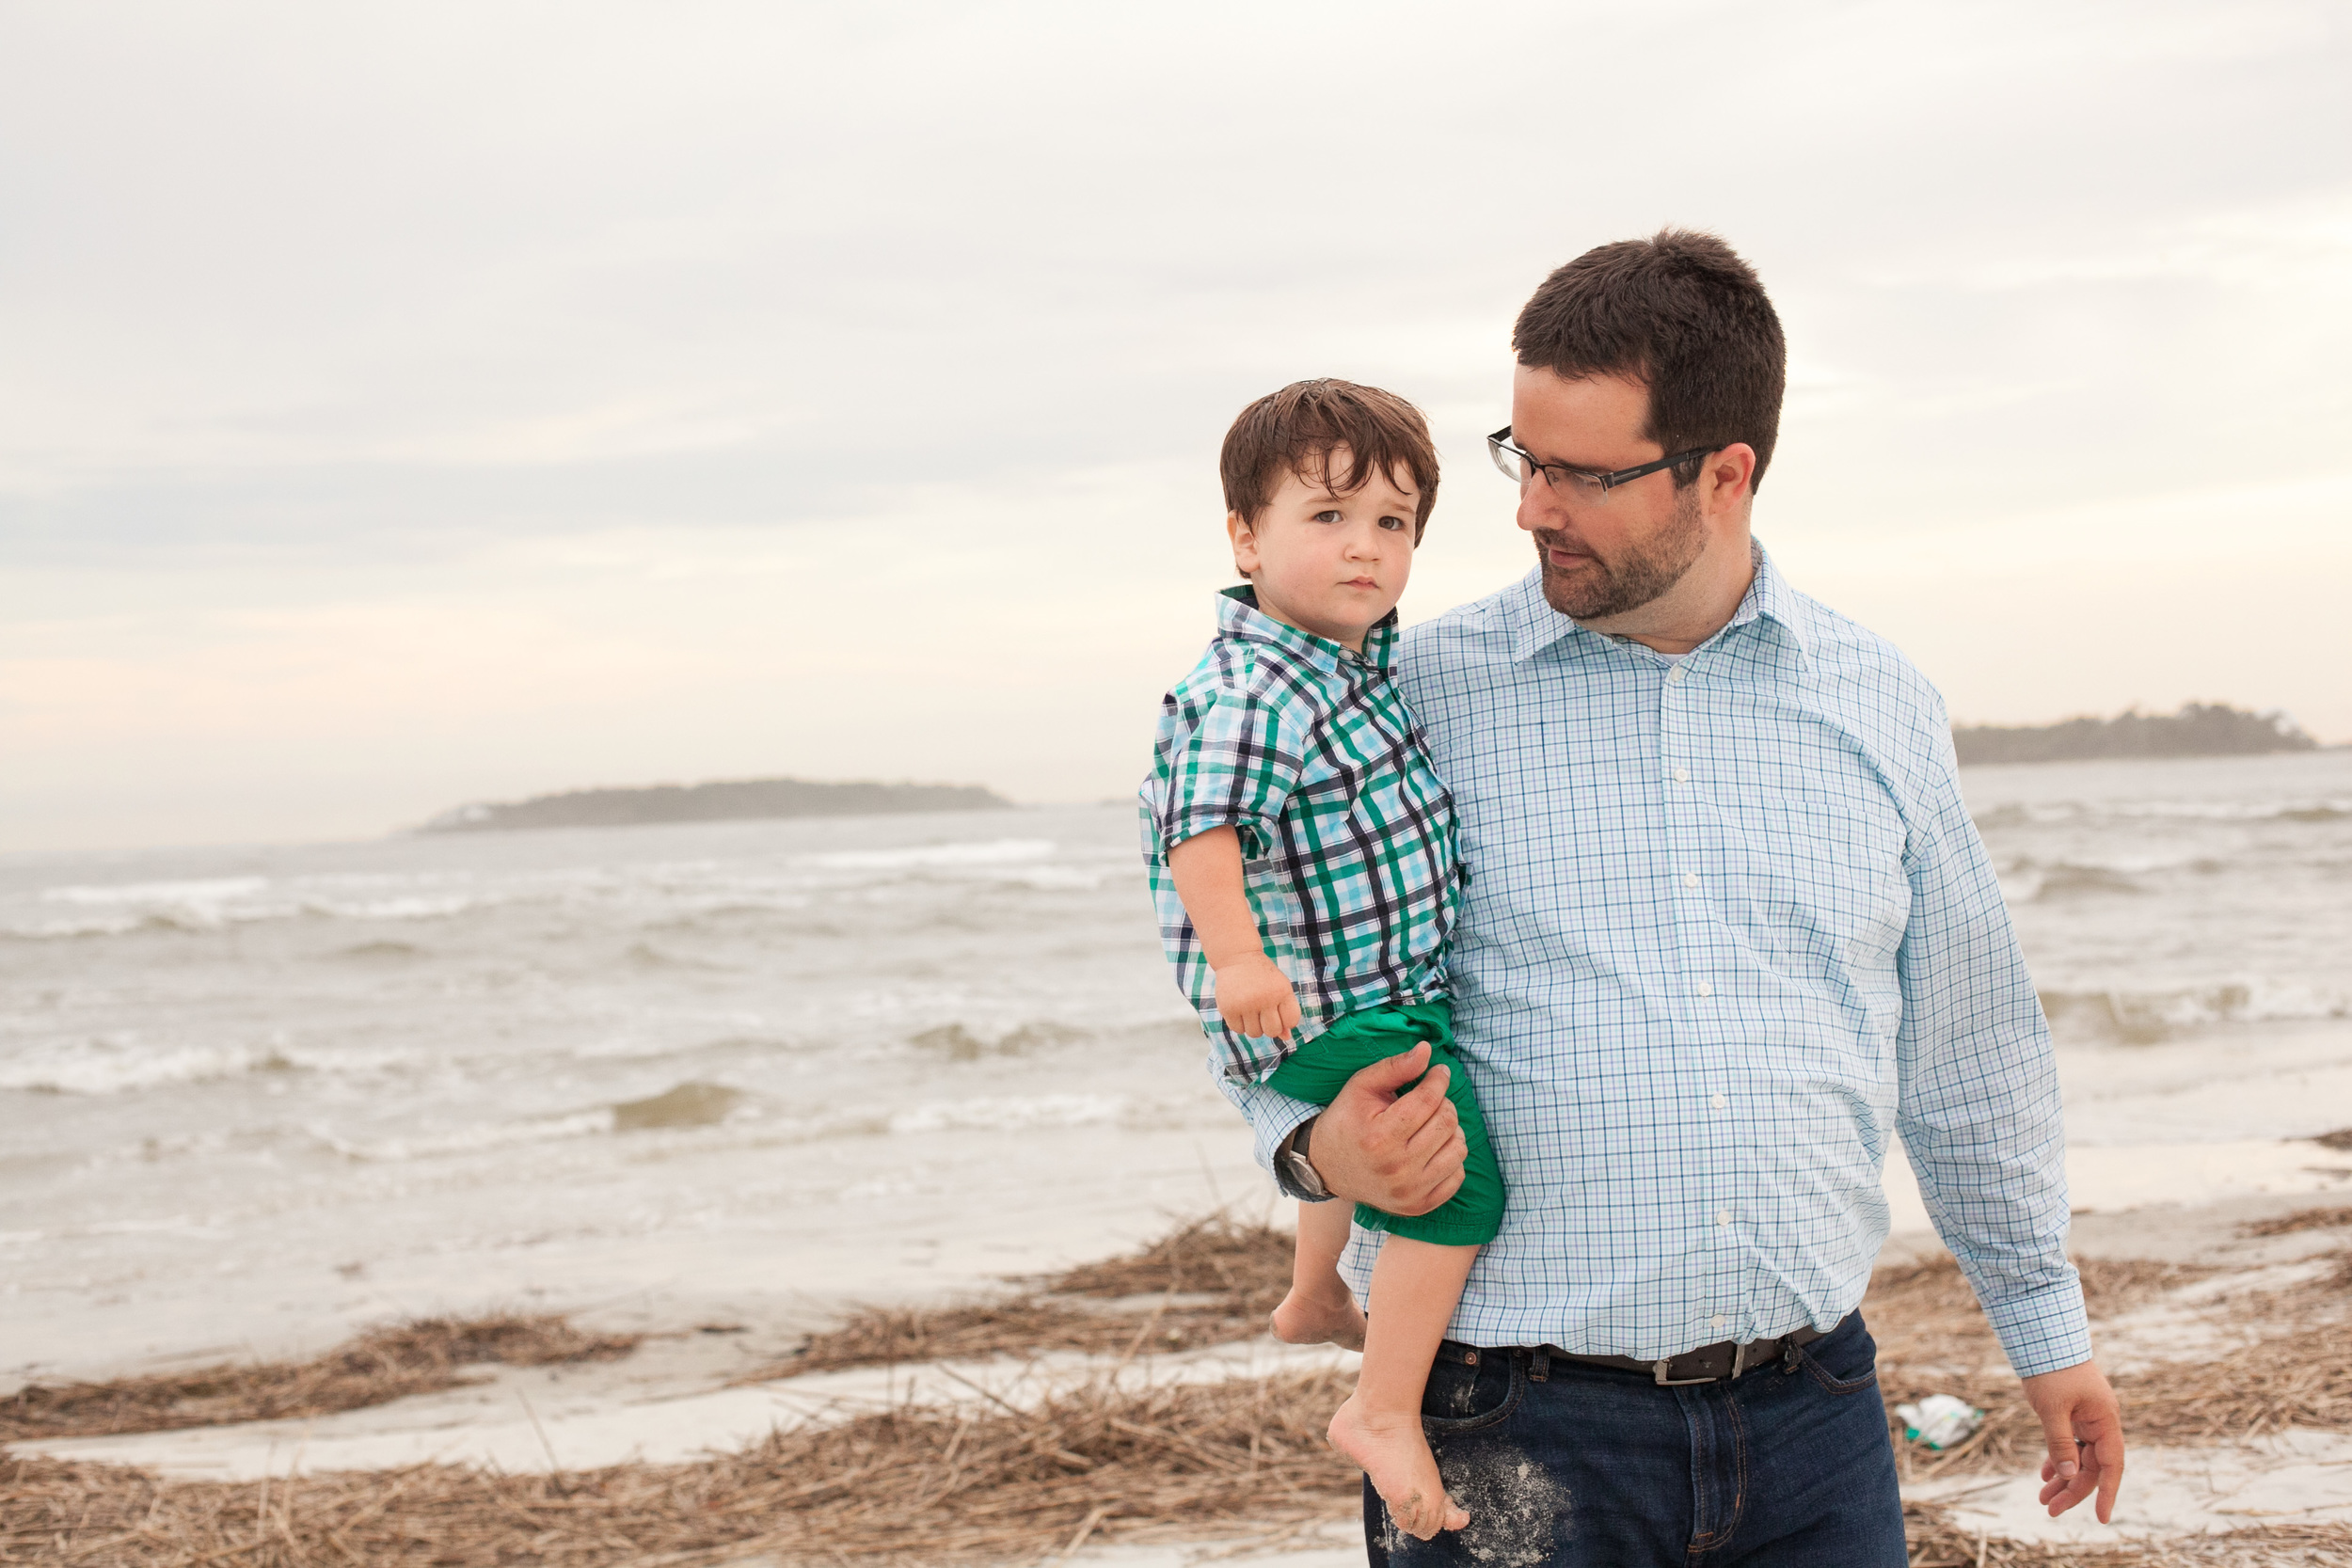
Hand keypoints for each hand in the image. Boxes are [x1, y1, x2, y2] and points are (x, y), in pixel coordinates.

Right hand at [1214, 955, 1299, 1041]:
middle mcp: (1264, 998)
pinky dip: (1240, 1024)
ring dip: (1253, 1026)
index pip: (1291, 1021)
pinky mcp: (1228, 1008)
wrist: (1237, 957)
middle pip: (1272, 1031)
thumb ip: (1285, 1013)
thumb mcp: (1279, 989)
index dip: (1286, 1020)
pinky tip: (1240, 1010)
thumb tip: (1286, 1038)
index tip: (1279, 1010)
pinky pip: (1238, 1030)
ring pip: (1254, 1033)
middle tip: (1263, 1013)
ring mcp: (1245, 1004)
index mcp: (1282, 991)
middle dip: (1269, 1026)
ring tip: (1250, 1010)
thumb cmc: (1263, 977)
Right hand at [1306, 1042, 1465, 1216]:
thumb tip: (1428, 1050)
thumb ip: (1394, 1067)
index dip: (1439, 1079)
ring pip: (1458, 1149)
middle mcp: (1396, 1168)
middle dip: (1444, 1102)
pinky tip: (1432, 1148)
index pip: (1428, 1100)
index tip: (1439, 1072)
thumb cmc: (1347, 1121)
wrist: (1328, 1168)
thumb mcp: (1361, 1087)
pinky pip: (1457, 1175)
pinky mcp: (1419, 1206)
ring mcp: (1410, 1191)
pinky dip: (1450, 1157)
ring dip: (1451, 1129)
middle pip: (1446, 1122)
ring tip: (1432, 1123)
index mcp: (1379, 1137)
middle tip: (1431, 1099)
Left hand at [2021, 1360, 2124, 1521]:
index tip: (2102, 1519)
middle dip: (2073, 1490)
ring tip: (2044, 1498)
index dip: (2106, 1493)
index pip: (2111, 1466)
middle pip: (2092, 1466)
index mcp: (2105, 1421)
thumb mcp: (2052, 1408)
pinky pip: (2069, 1444)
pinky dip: (2058, 1459)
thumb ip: (2060, 1442)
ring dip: (2063, 1478)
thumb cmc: (2051, 1369)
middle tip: (2051, 1509)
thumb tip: (2070, 1475)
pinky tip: (2046, 1475)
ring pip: (2079, 1457)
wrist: (2044, 1337)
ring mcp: (2087, 1418)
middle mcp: (2100, 1422)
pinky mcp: (2072, 1414)